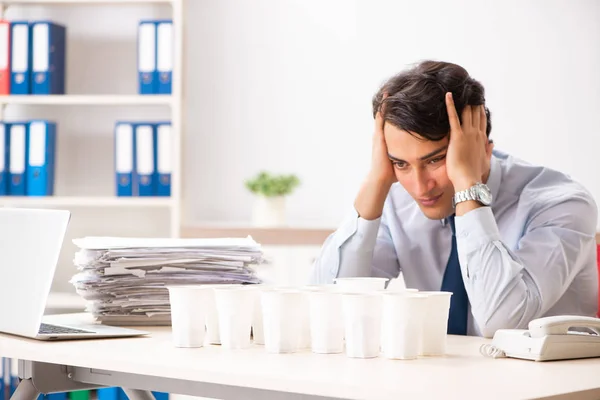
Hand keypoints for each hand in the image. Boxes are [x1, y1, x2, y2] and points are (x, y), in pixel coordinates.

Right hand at [353, 95, 396, 219]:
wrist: (380, 179)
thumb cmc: (390, 174)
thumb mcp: (400, 161)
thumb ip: (407, 156)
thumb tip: (419, 157)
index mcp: (386, 141)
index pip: (390, 124)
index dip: (393, 113)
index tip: (400, 103)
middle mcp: (381, 136)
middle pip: (385, 116)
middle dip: (388, 104)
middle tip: (392, 91)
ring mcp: (378, 136)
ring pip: (382, 115)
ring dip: (385, 104)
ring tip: (389, 91)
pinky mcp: (378, 137)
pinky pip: (381, 120)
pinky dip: (383, 109)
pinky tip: (386, 100)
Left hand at [445, 92, 491, 191]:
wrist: (468, 180)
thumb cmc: (475, 174)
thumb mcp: (485, 162)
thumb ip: (488, 151)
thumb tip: (492, 143)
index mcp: (482, 140)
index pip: (482, 121)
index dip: (480, 111)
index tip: (479, 102)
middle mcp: (476, 134)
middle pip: (476, 114)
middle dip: (473, 102)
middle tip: (469, 91)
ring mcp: (467, 134)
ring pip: (467, 112)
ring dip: (464, 101)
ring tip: (461, 90)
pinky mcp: (457, 136)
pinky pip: (453, 117)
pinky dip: (450, 105)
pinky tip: (448, 95)